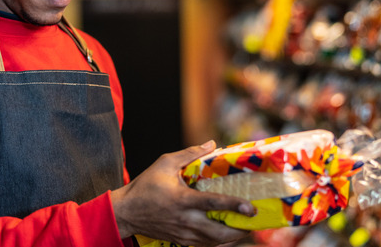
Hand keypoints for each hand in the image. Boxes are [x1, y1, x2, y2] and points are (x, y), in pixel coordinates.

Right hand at [110, 141, 255, 246]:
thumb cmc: (146, 186)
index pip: (214, 204)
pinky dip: (218, 242)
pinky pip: (205, 246)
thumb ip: (190, 154)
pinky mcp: (180, 241)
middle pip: (219, 232)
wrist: (126, 212)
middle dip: (240, 230)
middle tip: (253, 222)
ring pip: (214, 243)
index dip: (235, 205)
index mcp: (182, 200)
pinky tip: (226, 235)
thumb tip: (212, 144)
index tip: (251, 207)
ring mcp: (183, 234)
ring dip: (231, 238)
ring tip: (244, 228)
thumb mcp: (165, 163)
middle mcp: (185, 220)